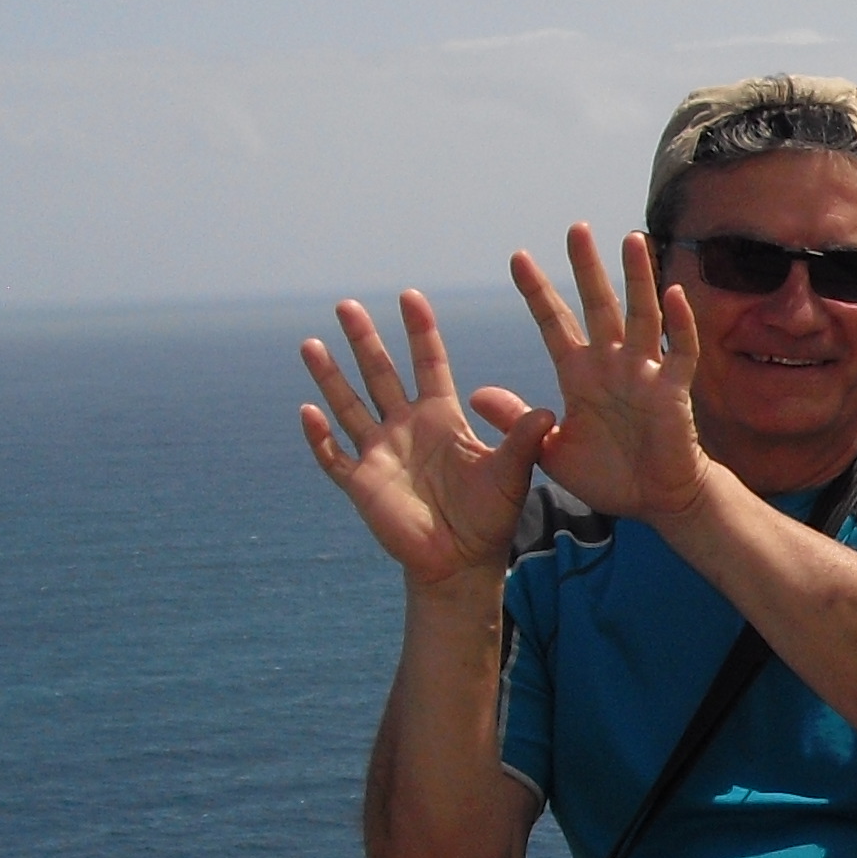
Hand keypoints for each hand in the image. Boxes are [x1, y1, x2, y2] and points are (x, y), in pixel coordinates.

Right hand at [299, 290, 555, 587]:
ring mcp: (381, 454)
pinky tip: (308, 412)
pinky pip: (334, 457)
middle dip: (364, 340)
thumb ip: (523, 440)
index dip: (420, 332)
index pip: (428, 364)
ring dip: (330, 377)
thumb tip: (549, 411)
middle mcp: (406, 428)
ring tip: (310, 343)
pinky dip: (319, 438)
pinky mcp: (363, 484)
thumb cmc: (491, 515)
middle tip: (347, 304)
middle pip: (380, 374)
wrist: (464, 560)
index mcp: (441, 417)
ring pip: (349, 406)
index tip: (410, 296)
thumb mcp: (512, 472)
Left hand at [498, 224, 714, 521]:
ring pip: (641, 315)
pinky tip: (675, 296)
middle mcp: (612, 364)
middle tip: (576, 228)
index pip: (554, 323)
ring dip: (638, 278)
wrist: (656, 502)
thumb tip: (474, 395)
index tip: (517, 257)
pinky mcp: (673, 392)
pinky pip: (679, 352)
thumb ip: (517, 420)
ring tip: (632, 239)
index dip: (536, 291)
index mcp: (579, 374)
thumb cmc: (608, 476)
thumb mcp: (550, 450)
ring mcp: (645, 374)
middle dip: (587, 267)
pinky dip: (680, 325)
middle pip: (598, 305)